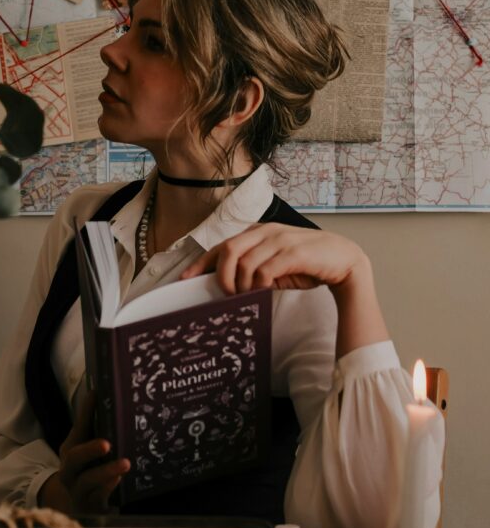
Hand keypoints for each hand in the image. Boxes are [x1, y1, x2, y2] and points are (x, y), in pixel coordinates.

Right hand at [39, 391, 129, 514]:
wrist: (76, 506)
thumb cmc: (84, 468)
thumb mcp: (83, 446)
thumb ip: (87, 421)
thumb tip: (95, 391)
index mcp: (69, 453)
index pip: (76, 430)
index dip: (85, 414)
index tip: (96, 394)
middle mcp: (70, 473)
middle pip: (73, 460)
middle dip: (89, 450)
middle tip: (107, 443)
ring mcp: (80, 493)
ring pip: (87, 483)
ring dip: (106, 472)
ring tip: (124, 464)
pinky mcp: (93, 510)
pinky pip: (99, 503)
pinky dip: (109, 491)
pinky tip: (120, 482)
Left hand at [182, 223, 388, 357]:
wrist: (344, 261)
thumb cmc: (306, 265)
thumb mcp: (274, 266)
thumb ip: (252, 269)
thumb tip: (225, 286)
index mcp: (257, 233)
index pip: (221, 246)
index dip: (201, 263)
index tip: (184, 279)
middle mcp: (265, 232)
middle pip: (228, 250)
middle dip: (221, 275)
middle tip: (228, 294)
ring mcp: (279, 240)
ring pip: (244, 262)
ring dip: (242, 284)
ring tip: (249, 295)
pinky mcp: (293, 252)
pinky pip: (264, 270)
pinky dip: (259, 284)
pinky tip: (264, 291)